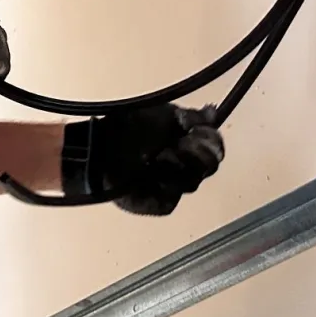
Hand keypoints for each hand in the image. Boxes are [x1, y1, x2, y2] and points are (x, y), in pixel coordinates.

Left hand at [62, 103, 224, 215]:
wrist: (99, 145)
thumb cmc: (128, 127)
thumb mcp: (161, 113)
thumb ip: (189, 116)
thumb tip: (212, 112)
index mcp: (190, 145)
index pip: (216, 148)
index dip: (213, 140)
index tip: (200, 130)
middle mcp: (186, 168)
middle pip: (209, 167)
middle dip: (199, 152)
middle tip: (183, 142)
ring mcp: (173, 188)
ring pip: (191, 182)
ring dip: (177, 164)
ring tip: (160, 153)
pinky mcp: (160, 204)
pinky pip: (172, 198)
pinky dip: (164, 182)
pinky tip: (151, 170)